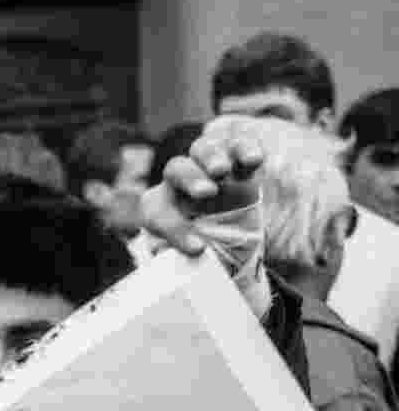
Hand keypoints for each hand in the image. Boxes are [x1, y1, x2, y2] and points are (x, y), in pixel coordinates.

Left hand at [140, 119, 264, 254]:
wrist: (228, 248)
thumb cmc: (203, 255)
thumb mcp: (189, 264)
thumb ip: (182, 261)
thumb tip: (192, 256)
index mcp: (158, 208)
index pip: (157, 211)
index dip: (173, 228)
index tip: (196, 248)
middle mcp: (179, 182)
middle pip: (176, 169)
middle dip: (189, 178)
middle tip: (206, 193)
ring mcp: (207, 168)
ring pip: (203, 149)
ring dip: (212, 157)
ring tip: (222, 170)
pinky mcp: (237, 163)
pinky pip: (238, 146)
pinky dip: (245, 149)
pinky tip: (254, 160)